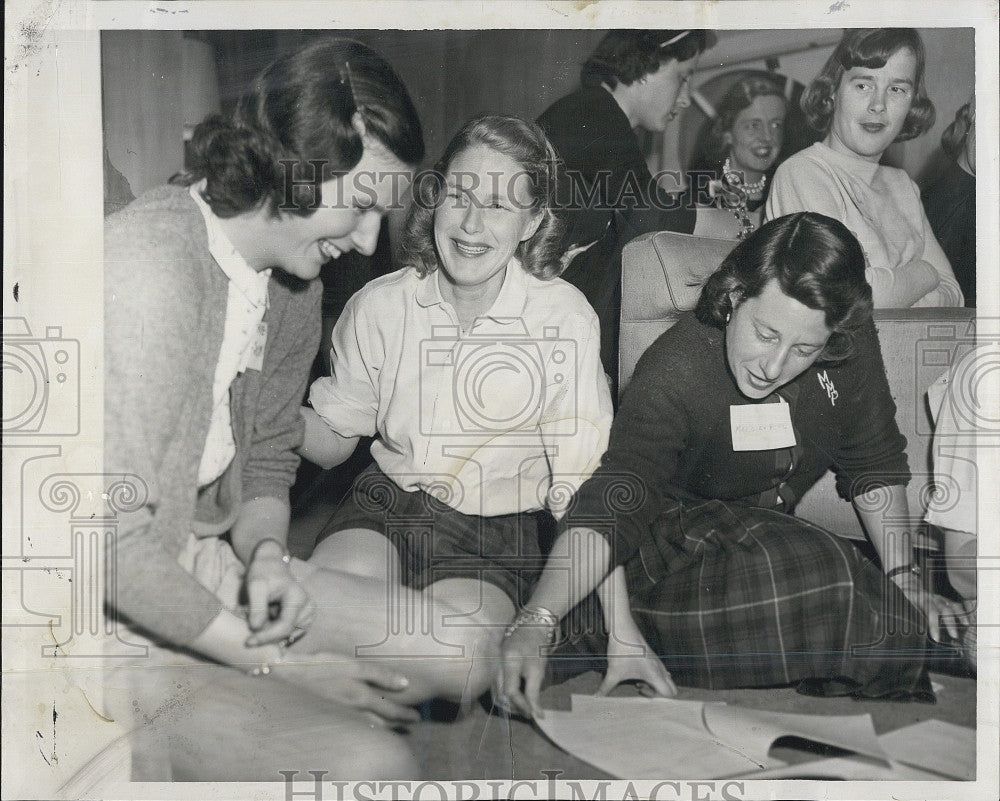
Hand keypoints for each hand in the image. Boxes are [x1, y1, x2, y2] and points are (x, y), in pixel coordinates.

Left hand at [244, 540, 315, 646]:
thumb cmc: (263, 574)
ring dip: (270, 632)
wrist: (270, 566)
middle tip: (248, 624)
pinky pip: (287, 633)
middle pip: (286, 633)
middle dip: (266, 634)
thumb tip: (256, 627)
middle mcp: (308, 607)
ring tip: (259, 616)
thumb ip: (257, 605)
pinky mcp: (303, 619)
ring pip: (286, 635)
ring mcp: (307, 614)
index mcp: (298, 598)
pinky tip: (266, 619)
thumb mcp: (256, 585)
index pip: (285, 626)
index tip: (248, 641)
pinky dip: (274, 631)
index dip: (266, 637)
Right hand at [272, 652, 420, 727]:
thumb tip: (405, 683)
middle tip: (409, 724)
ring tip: (392, 729)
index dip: (405, 714)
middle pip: (380, 724)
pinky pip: (352, 729)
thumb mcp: (351, 664)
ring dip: (382, 729)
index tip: (416, 717)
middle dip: (397, 724)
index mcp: (360, 697)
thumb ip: (378, 674)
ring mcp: (339, 718)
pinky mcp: (328, 719)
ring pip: (366, 730)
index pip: (390, 711)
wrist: (286, 677)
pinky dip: (363, 730)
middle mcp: (351, 712)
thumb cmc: (319, 665)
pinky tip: (365, 727)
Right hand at [495, 625, 552, 718]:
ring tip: (524, 709)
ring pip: (496, 695)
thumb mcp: (538, 671)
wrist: (528, 631)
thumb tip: (537, 715)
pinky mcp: (492, 671)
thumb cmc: (535, 649)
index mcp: (509, 662)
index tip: (533, 714)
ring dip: (509, 706)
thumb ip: (534, 693)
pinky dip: (505, 699)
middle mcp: (496, 666)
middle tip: (529, 713)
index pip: (510, 691)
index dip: (521, 705)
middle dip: (514, 709)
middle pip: (500, 696)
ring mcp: (492, 668)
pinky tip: (516, 701)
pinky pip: (495, 690)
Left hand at [597, 623, 676, 697]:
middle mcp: (660, 669)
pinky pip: (658, 672)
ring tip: (637, 684)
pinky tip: (635, 675)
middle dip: (659, 694)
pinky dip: (651, 677)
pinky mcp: (651, 657)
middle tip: (642, 691)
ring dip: (654, 685)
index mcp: (655, 674)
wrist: (622, 628)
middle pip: (671, 688)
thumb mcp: (613, 672)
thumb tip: (596, 698)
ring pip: (664, 679)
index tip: (642, 694)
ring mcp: (657, 662)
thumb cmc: (621, 650)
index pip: (670, 693)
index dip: (659, 700)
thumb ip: (606, 688)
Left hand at [892, 576, 962, 641]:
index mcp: (921, 601)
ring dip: (960, 616)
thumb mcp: (908, 608)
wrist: (909, 586)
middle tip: (954, 636)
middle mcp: (932, 598)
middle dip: (950, 623)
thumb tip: (920, 634)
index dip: (934, 626)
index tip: (937, 638)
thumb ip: (916, 618)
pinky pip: (955, 604)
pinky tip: (966, 620)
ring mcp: (939, 598)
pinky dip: (962, 612)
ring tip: (966, 626)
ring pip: (951, 605)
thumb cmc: (908, 601)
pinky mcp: (944, 599)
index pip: (930, 613)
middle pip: (944, 610)